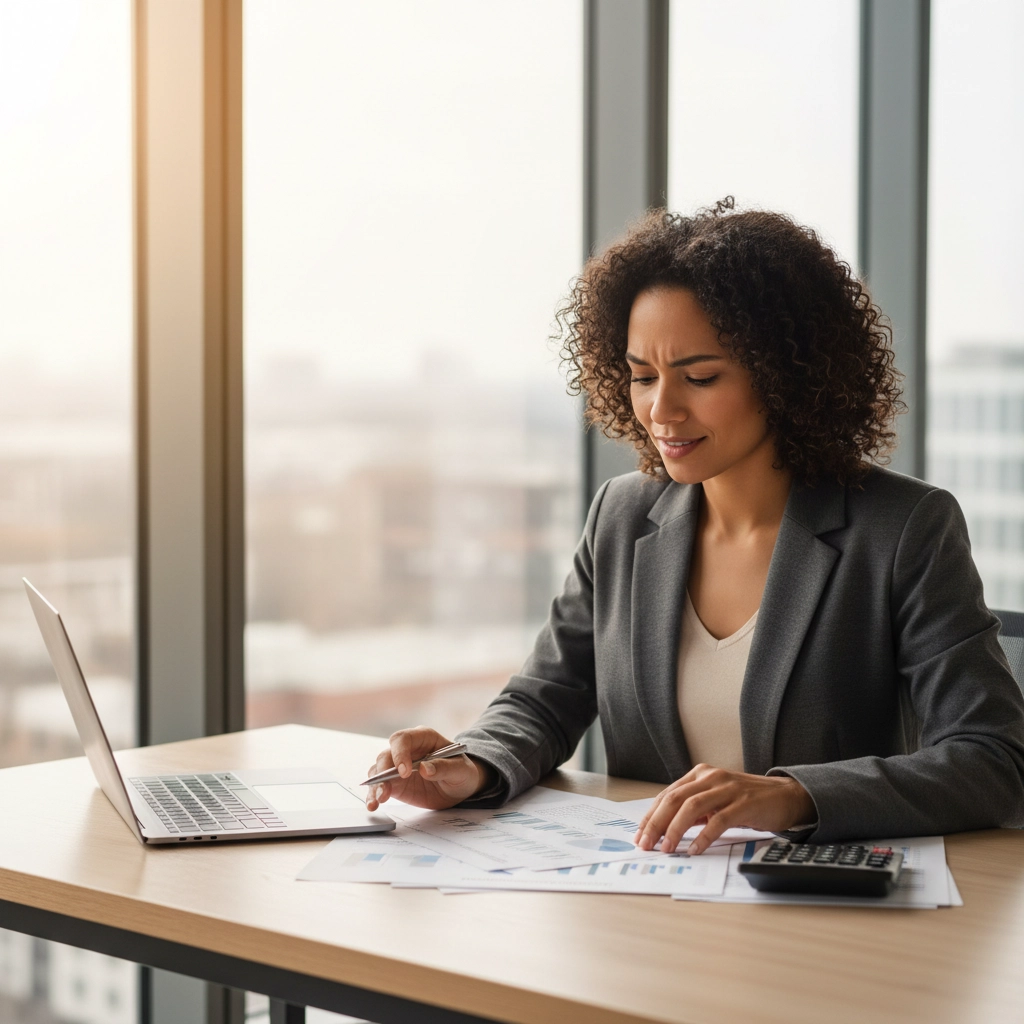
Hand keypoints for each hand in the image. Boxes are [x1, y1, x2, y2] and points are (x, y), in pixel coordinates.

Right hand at [364, 726, 493, 811]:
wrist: (460, 787)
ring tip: (378, 801)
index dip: (400, 753)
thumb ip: (444, 767)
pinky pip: (379, 786)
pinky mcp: (395, 783)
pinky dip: (374, 795)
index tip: (404, 772)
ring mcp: (398, 766)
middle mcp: (407, 750)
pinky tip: (373, 805)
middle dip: (383, 771)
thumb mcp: (460, 769)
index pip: (403, 739)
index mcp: (424, 738)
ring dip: (375, 785)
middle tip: (387, 789)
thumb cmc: (462, 771)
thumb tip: (424, 768)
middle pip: (387, 754)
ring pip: (378, 770)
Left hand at [633, 763, 814, 854]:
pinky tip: (695, 850)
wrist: (785, 795)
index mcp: (700, 775)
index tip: (640, 835)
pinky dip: (703, 837)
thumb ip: (693, 810)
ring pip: (691, 807)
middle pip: (674, 799)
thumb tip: (665, 830)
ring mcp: (727, 788)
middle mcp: (710, 777)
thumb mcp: (715, 800)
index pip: (667, 795)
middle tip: (646, 844)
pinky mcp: (743, 803)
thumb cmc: (747, 800)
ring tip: (666, 848)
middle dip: (656, 824)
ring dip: (675, 830)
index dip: (650, 816)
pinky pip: (718, 820)